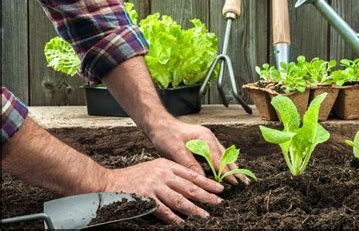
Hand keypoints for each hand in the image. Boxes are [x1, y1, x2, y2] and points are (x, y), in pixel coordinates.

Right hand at [104, 158, 223, 223]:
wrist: (110, 182)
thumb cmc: (134, 177)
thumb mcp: (155, 168)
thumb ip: (171, 174)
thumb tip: (191, 185)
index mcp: (166, 165)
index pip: (192, 174)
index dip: (207, 182)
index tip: (219, 189)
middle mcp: (162, 174)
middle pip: (189, 186)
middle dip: (206, 195)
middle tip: (218, 202)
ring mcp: (154, 185)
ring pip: (179, 199)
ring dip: (194, 209)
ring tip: (205, 215)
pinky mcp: (145, 198)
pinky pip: (163, 210)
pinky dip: (174, 218)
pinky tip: (182, 223)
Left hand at [149, 118, 249, 184]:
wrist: (159, 124)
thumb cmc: (166, 135)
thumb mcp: (176, 151)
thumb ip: (190, 164)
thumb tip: (202, 179)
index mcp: (205, 138)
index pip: (219, 159)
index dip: (227, 172)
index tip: (235, 183)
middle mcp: (209, 138)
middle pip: (226, 156)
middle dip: (235, 170)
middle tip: (245, 182)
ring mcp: (207, 140)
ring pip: (223, 155)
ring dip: (232, 167)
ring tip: (240, 178)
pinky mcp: (203, 143)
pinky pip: (217, 154)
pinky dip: (223, 163)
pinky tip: (227, 170)